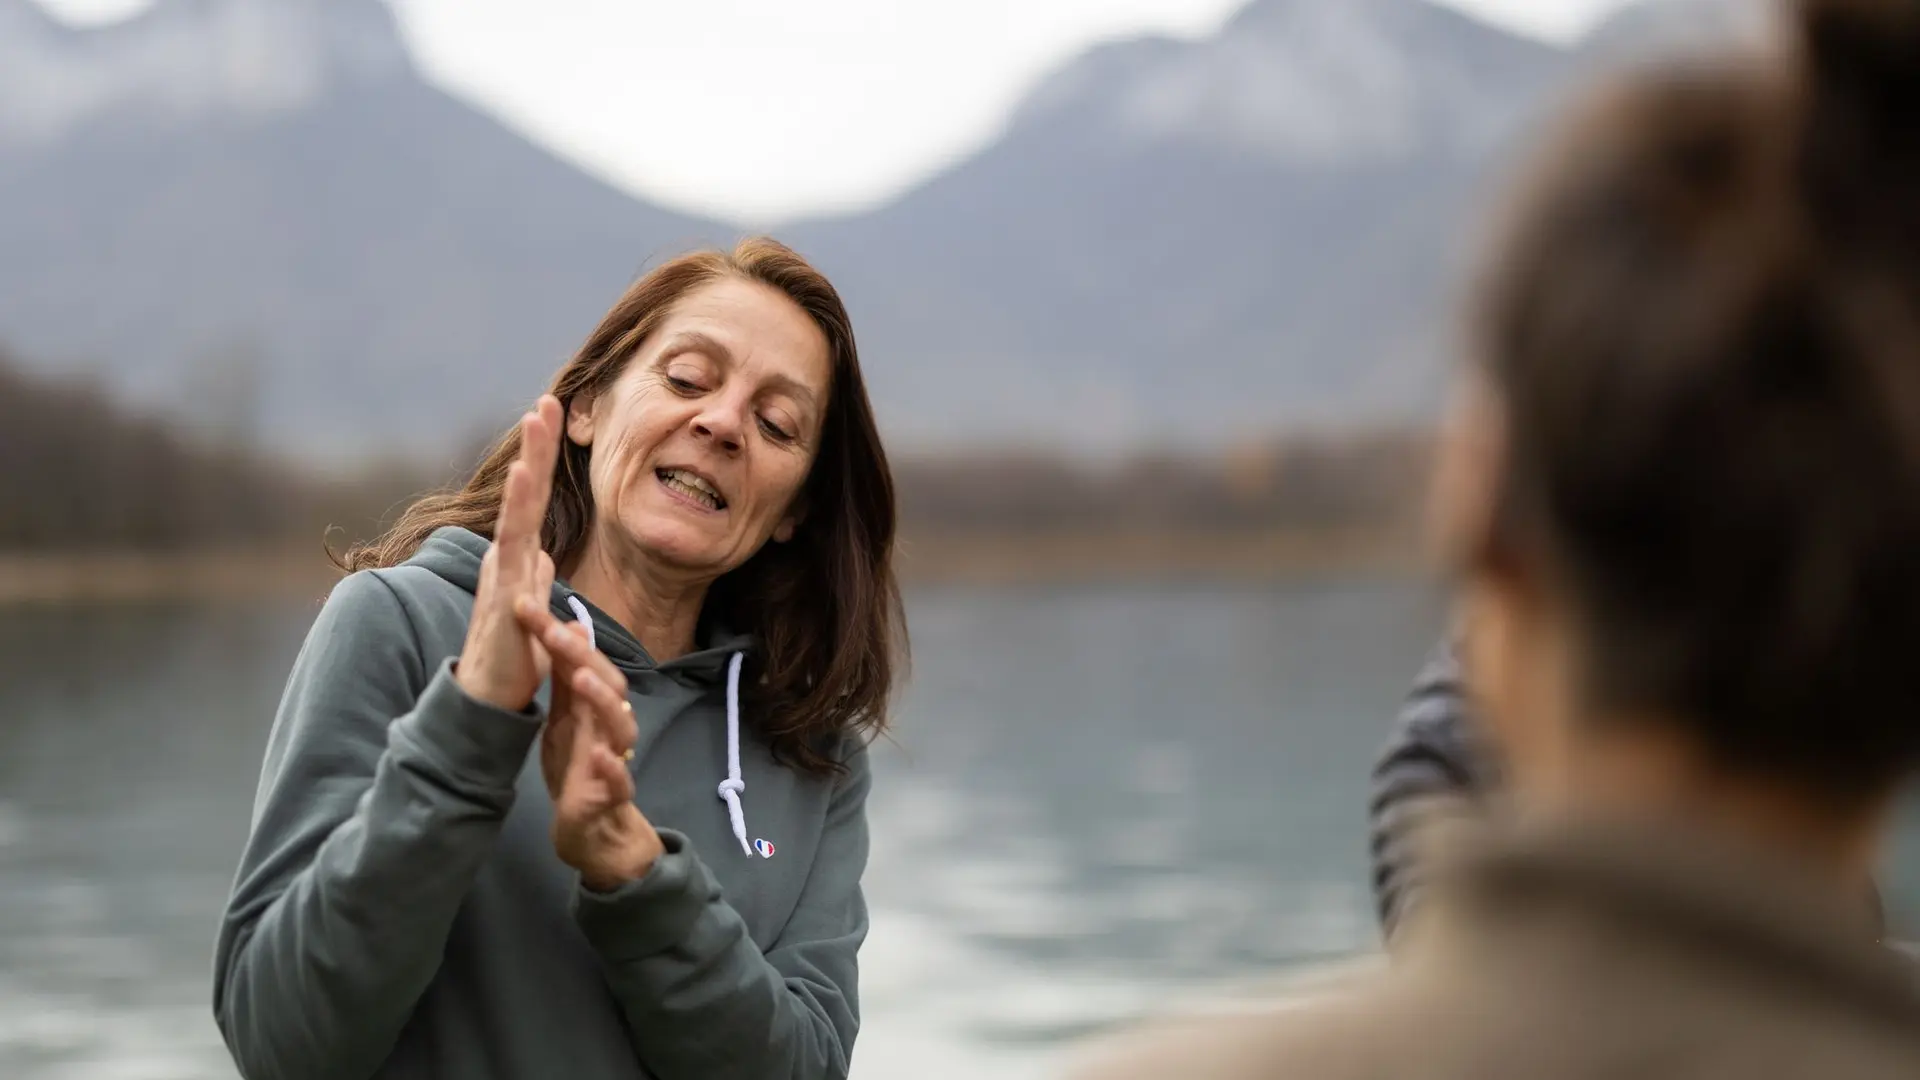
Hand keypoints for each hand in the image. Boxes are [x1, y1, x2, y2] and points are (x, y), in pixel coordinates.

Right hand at [454, 396, 562, 711]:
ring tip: (535, 423)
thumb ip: (536, 580)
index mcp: (520, 560)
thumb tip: (543, 556)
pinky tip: (521, 480)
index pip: (536, 501)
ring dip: (529, 466)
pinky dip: (517, 511)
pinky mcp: (506, 597)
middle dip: (537, 447)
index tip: (556, 418)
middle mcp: (508, 560)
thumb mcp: (535, 610)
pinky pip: (514, 548)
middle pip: (526, 494)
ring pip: (518, 511)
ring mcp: (505, 575)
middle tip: (548, 401)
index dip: (544, 461)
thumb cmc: (513, 659)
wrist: (489, 705)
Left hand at [514, 598, 664, 889]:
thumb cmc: (578, 765)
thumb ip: (566, 676)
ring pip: (621, 725)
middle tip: (553, 631)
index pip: (581, 660)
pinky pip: (620, 779)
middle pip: (608, 684)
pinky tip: (601, 754)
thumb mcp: (565, 715)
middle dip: (581, 656)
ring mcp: (615, 758)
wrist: (589, 826)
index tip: (524, 605)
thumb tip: (568, 624)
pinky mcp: (612, 794)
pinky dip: (612, 767)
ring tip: (581, 678)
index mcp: (594, 705)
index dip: (556, 633)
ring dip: (603, 700)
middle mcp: (610, 725)